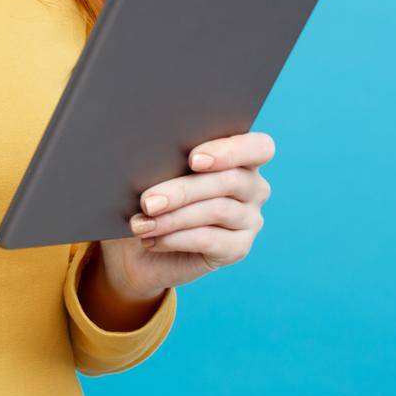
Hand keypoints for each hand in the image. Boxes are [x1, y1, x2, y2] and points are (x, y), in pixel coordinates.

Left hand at [97, 131, 274, 301]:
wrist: (136, 247)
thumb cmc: (149, 196)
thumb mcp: (155, 172)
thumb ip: (166, 158)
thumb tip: (150, 151)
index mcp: (240, 156)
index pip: (258, 147)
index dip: (230, 151)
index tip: (193, 159)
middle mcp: (253, 187)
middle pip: (230, 181)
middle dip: (182, 190)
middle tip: (147, 201)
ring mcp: (249, 219)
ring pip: (217, 210)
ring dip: (173, 217)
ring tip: (141, 224)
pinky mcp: (237, 248)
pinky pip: (210, 240)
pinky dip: (176, 238)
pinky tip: (152, 239)